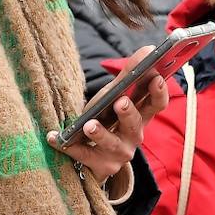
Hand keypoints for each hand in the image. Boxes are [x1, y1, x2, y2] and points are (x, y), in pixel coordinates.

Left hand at [48, 45, 170, 183]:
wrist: (92, 157)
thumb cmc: (106, 119)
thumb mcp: (115, 95)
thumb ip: (130, 74)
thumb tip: (148, 48)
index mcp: (141, 117)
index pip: (157, 105)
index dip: (159, 93)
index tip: (156, 78)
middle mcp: (134, 136)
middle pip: (136, 125)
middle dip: (129, 113)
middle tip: (120, 101)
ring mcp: (120, 153)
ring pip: (113, 144)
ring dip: (101, 134)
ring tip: (89, 125)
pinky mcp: (101, 166)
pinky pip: (84, 155)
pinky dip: (69, 146)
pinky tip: (54, 137)